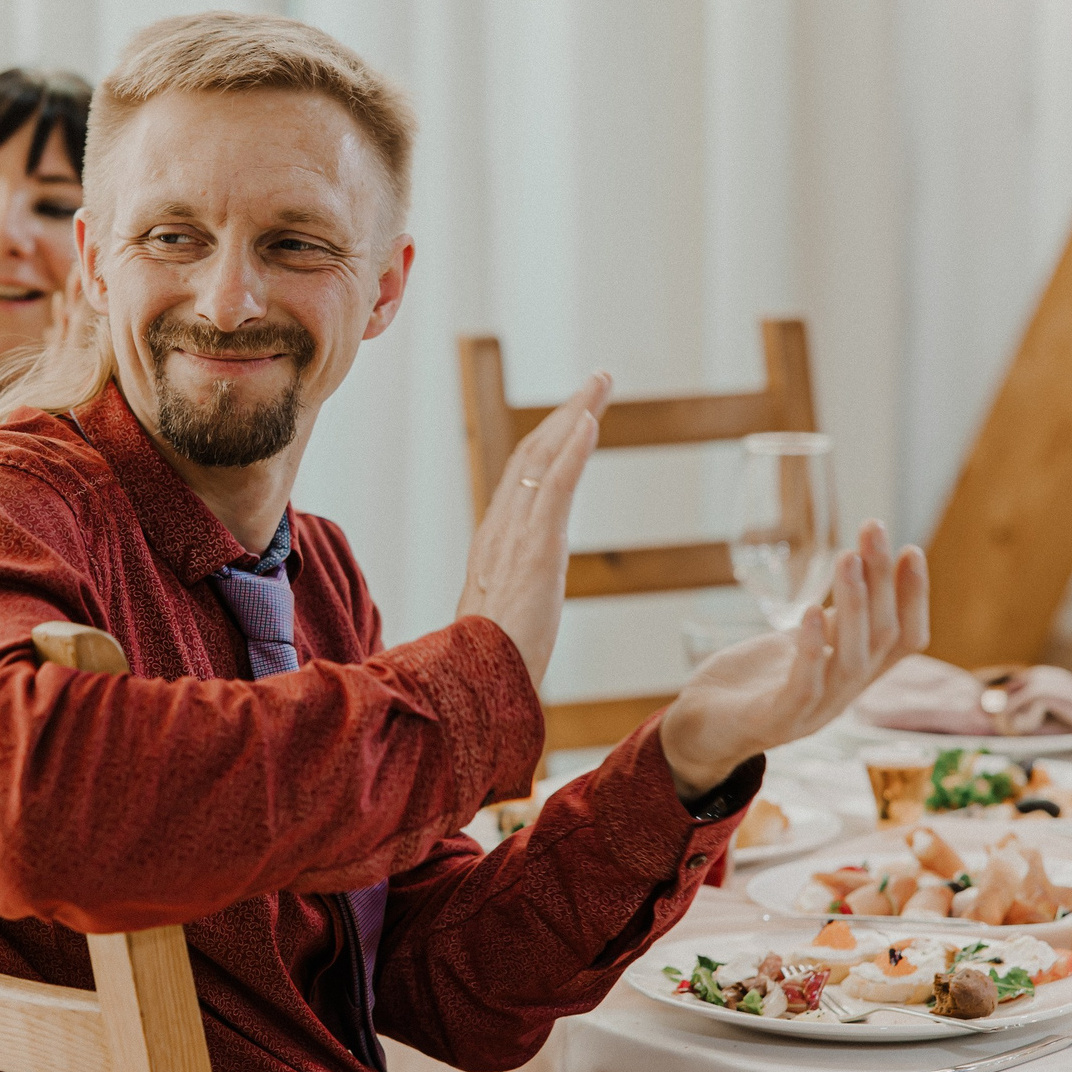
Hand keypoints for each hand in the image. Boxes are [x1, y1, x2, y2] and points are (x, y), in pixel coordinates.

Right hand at [456, 372, 610, 688]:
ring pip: (543, 460)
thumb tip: (520, 605)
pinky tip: (589, 421)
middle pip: (533, 455)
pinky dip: (572, 451)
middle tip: (598, 380)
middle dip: (567, 413)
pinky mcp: (534, 552)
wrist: (471, 692)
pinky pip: (554, 489)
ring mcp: (514, 538)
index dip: (551, 441)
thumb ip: (512, 601)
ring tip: (600, 383)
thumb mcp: (502, 622)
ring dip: (575, 414)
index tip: (576, 414)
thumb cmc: (486, 669)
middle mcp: (499, 531)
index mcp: (494, 545)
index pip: (524, 478)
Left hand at [657, 519, 927, 798]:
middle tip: (873, 529)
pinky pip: (804, 687)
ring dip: (854, 605)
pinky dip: (811, 648)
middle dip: (882, 581)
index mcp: (852, 676)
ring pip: (852, 660)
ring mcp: (811, 712)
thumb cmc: (753, 682)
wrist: (699, 730)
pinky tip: (811, 612)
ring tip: (848, 557)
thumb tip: (865, 568)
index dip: (913, 598)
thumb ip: (836, 620)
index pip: (904, 640)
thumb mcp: (801, 643)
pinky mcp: (773, 721)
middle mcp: (843, 696)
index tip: (910, 548)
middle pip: (882, 640)